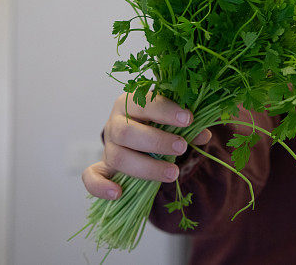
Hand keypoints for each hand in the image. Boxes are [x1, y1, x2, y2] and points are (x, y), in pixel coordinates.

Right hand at [82, 93, 211, 200]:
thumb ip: (188, 126)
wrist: (142, 136)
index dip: (166, 111)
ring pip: (118, 157)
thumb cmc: (161, 123)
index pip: (145, 103)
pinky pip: (91, 177)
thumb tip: (204, 134)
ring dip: (146, 167)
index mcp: (132, 102)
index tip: (189, 119)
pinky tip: (118, 193)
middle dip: (156, 141)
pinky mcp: (103, 167)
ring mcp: (108, 145)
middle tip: (181, 147)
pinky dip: (100, 187)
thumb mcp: (175, 120)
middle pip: (127, 132)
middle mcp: (115, 122)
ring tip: (173, 173)